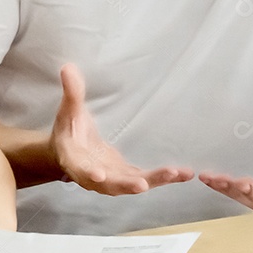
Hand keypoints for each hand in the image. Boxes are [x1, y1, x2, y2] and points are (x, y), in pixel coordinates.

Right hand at [50, 64, 192, 194]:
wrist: (70, 150)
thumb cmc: (68, 130)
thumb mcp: (68, 111)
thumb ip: (72, 93)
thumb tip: (68, 67)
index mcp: (75, 160)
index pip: (80, 168)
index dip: (88, 173)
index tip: (99, 174)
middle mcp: (93, 176)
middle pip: (110, 184)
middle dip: (127, 184)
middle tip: (142, 185)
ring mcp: (112, 178)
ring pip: (132, 184)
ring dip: (153, 181)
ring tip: (175, 174)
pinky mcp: (126, 177)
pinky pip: (146, 180)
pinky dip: (164, 178)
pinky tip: (184, 174)